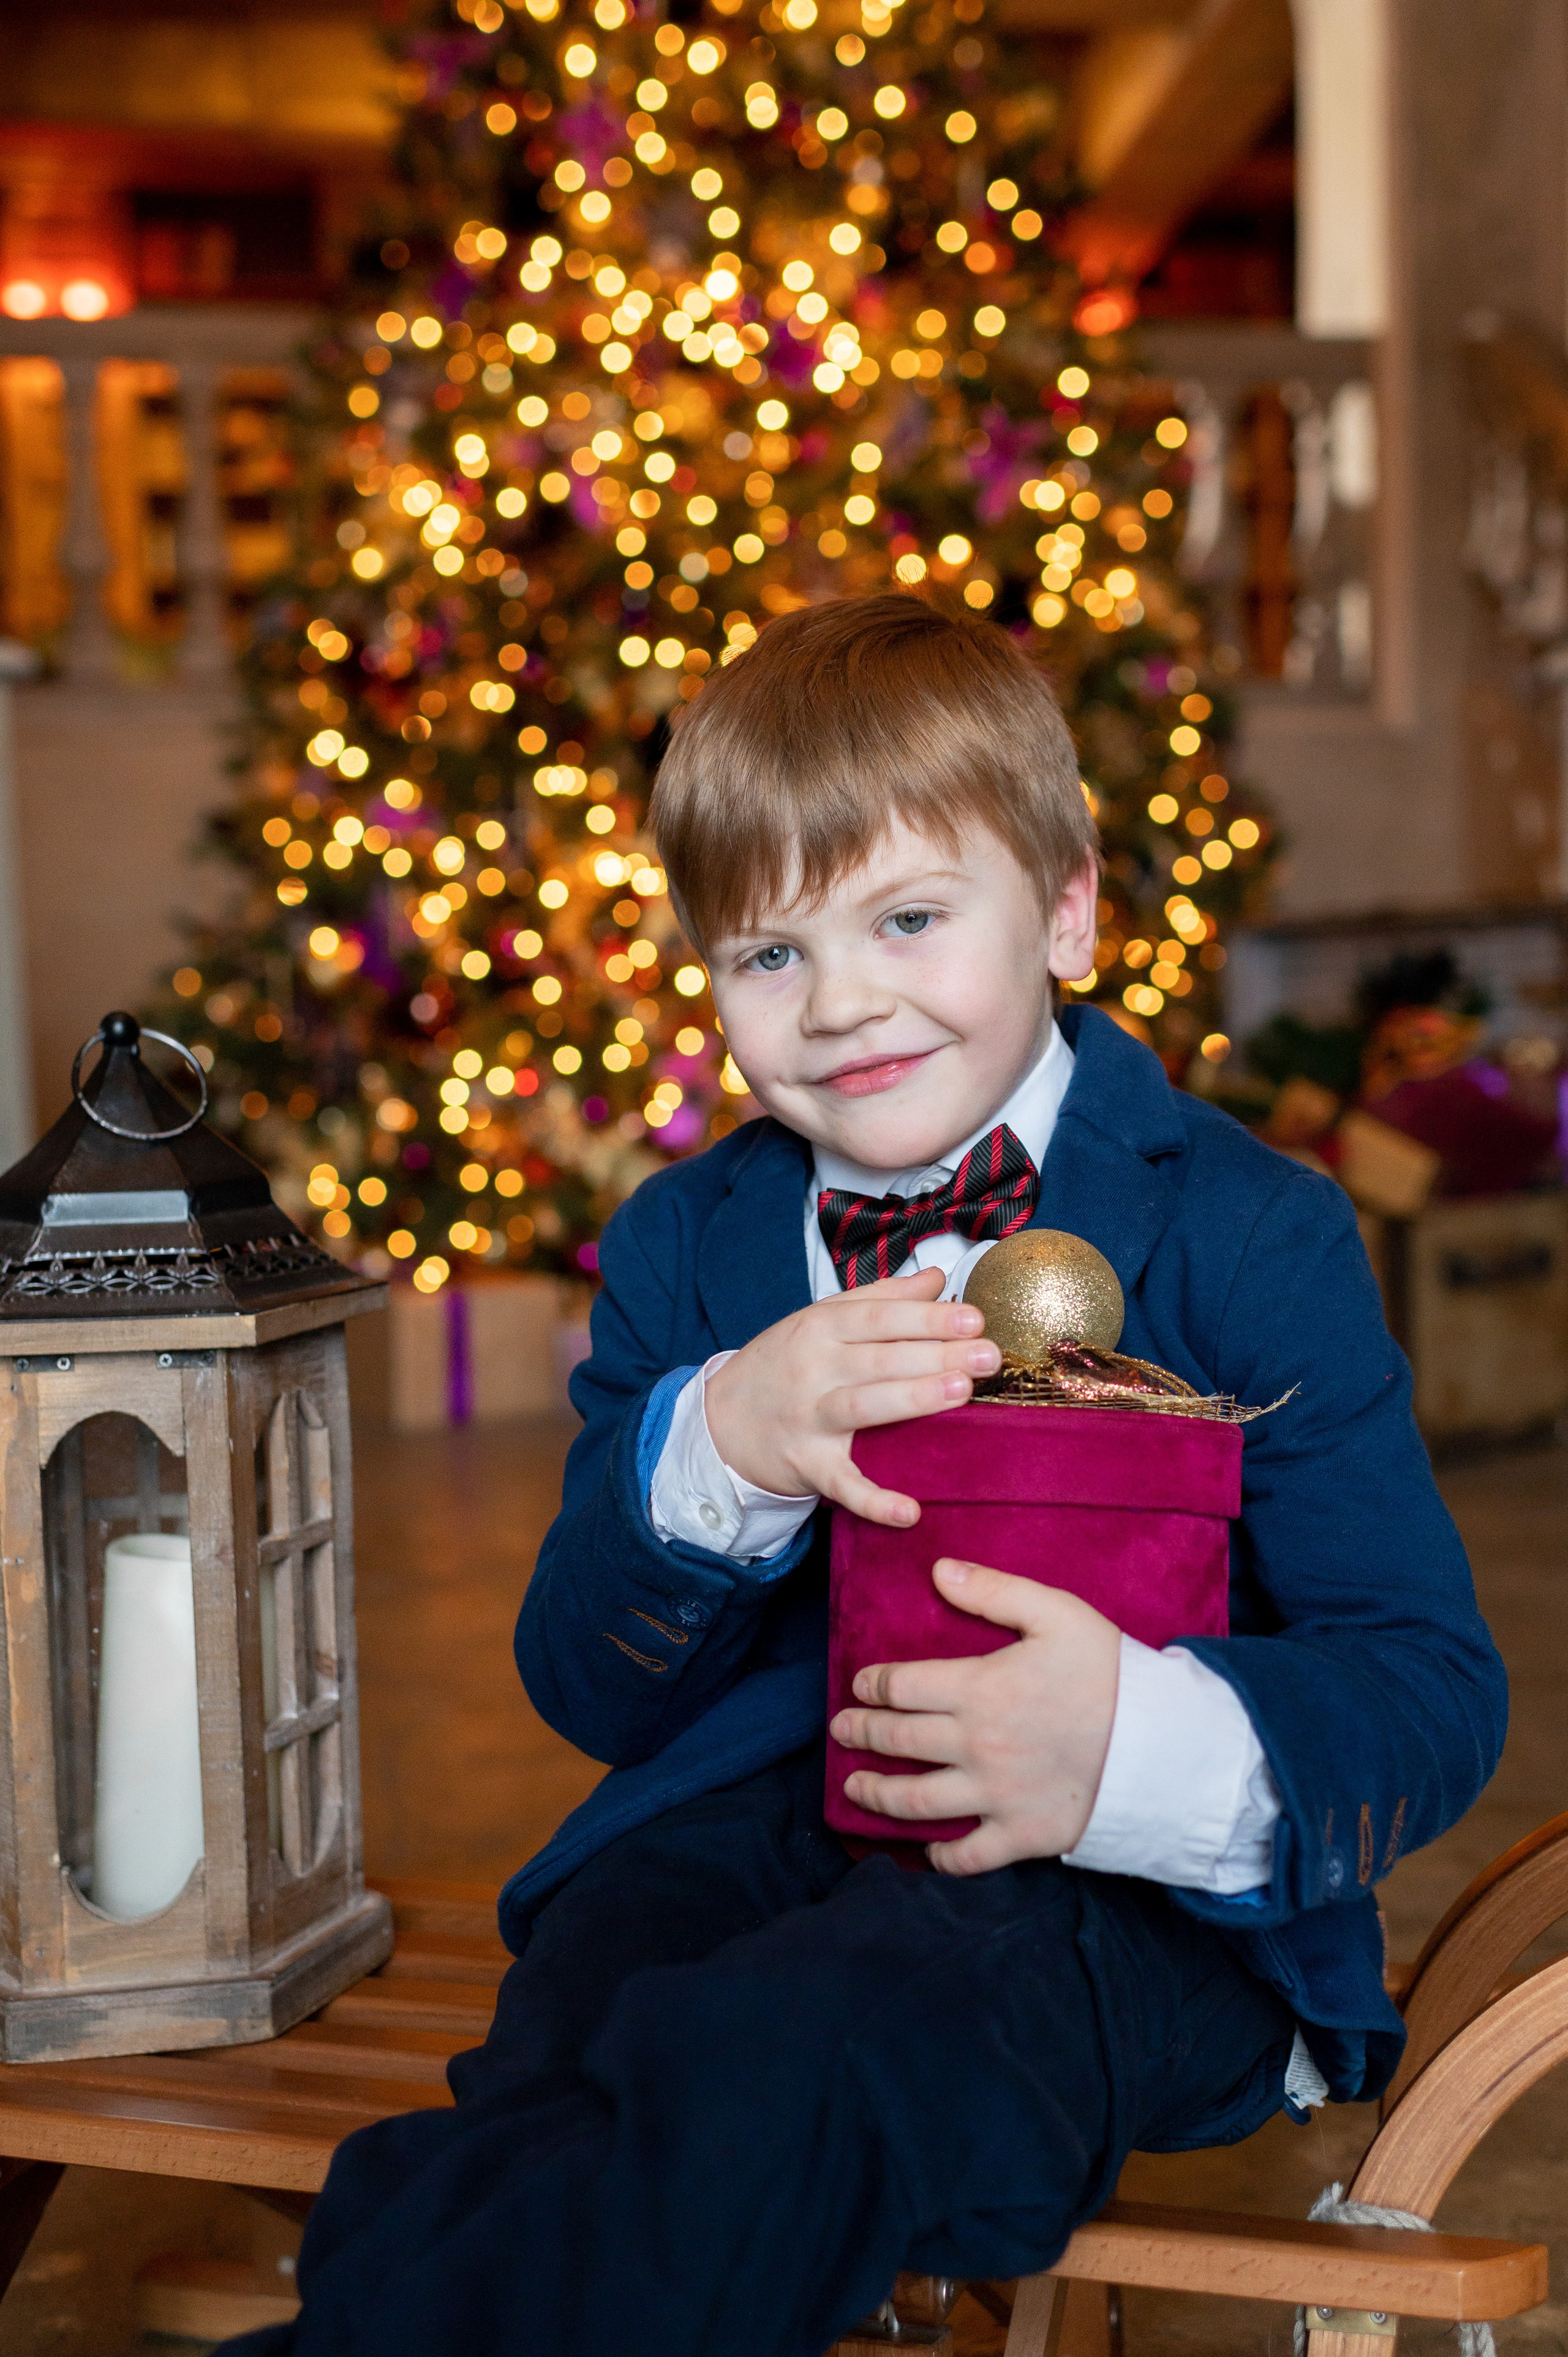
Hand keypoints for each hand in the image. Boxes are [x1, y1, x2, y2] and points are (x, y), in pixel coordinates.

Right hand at [702, 1268, 1000, 1527]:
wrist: (719, 1421)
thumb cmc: (782, 1366)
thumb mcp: (820, 1320)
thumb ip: (880, 1298)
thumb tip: (938, 1278)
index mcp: (820, 1327)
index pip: (881, 1317)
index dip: (928, 1317)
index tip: (975, 1318)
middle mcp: (813, 1368)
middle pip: (881, 1358)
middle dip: (937, 1354)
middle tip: (989, 1355)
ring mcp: (809, 1418)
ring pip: (864, 1406)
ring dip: (912, 1399)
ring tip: (961, 1391)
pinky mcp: (807, 1465)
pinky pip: (843, 1484)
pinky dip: (874, 1500)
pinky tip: (911, 1511)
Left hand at [829, 1559, 1120, 1873]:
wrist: (1164, 1744)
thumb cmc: (1111, 1672)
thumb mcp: (1058, 1613)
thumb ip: (995, 1590)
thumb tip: (939, 1570)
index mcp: (979, 1689)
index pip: (901, 1686)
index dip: (871, 1684)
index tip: (859, 1685)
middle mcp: (976, 1745)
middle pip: (898, 1740)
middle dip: (860, 1733)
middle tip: (841, 1729)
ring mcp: (995, 1796)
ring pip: (915, 1800)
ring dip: (876, 1793)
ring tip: (854, 1787)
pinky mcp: (1021, 1836)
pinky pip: (968, 1856)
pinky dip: (940, 1857)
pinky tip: (925, 1850)